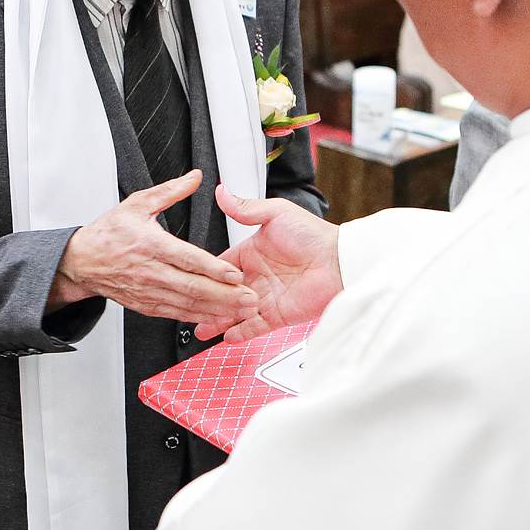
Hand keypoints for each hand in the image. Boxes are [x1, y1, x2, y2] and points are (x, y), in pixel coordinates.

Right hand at [49, 170, 257, 323]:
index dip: (212, 268)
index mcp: (149, 244)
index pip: (186, 258)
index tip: (234, 273)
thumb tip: (195, 177)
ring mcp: (147, 291)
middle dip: (224, 295)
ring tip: (241, 310)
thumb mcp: (137, 204)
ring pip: (187, 304)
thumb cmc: (108, 233)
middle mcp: (150, 270)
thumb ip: (170, 191)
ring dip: (216, 309)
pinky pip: (175, 314)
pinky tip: (215, 317)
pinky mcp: (145, 305)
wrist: (81, 261)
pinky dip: (197, 318)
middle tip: (249, 297)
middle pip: (192, 287)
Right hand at [194, 185, 342, 342]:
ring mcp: (266, 298)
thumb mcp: (276, 213)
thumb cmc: (314, 235)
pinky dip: (240, 333)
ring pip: (234, 312)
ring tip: (199, 327)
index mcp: (252, 254)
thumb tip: (222, 192)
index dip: (206, 274)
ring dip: (218, 319)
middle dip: (207, 301)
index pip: (221, 266)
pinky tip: (224, 337)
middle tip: (188, 307)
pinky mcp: (278, 315)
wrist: (340, 261)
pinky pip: (254, 327)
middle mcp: (257, 277)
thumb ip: (245, 208)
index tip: (190, 278)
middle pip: (224, 292)